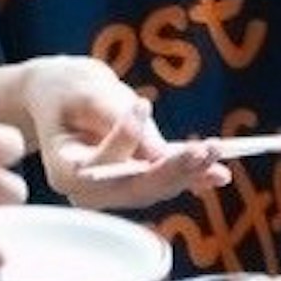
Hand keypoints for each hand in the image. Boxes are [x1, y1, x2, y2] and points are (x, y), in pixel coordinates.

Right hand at [0, 54, 221, 211]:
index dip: (123, 142)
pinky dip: (192, 176)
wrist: (61, 94)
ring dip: (189, 171)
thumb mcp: (85, 93)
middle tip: (201, 150)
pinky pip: (164, 183)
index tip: (142, 103)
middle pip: (133, 188)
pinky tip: (219, 173)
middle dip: (171, 170)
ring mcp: (111, 192)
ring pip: (154, 189)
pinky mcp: (132, 183)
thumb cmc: (66, 88)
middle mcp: (87, 192)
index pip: (96, 170)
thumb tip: (159, 153)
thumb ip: (116, 120)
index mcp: (63, 171)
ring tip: (216, 151)